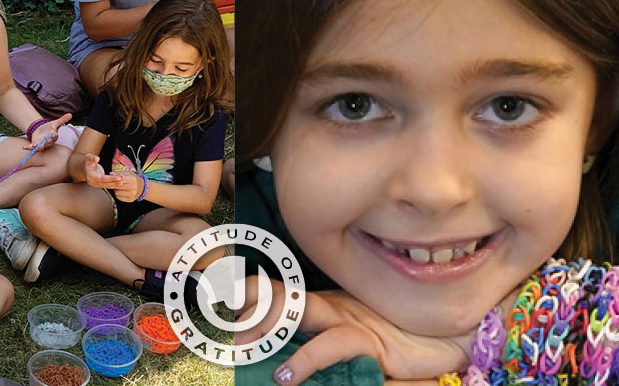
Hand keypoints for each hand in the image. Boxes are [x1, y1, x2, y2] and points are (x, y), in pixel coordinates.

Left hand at [25, 113, 72, 150]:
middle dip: (47, 142)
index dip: (53, 135)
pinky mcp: (35, 144)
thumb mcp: (55, 123)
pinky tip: (23, 147)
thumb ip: (62, 120)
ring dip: (38, 147)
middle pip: (48, 143)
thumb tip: (70, 114)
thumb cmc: (50, 128)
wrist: (42, 131)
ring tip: (34, 145)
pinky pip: (32, 147)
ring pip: (40, 147)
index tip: (53, 134)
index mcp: (53, 136)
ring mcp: (41, 144)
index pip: (54, 136)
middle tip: (47, 141)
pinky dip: (28, 147)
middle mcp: (48, 141)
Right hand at [83, 154, 122, 188]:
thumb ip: (92, 158)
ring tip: (123, 181)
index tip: (118, 177)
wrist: (83, 167)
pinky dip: (114, 184)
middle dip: (114, 182)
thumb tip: (96, 158)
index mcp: (90, 176)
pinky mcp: (99, 184)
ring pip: (107, 186)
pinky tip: (120, 183)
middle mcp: (93, 182)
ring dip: (115, 184)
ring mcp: (96, 184)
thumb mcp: (88, 158)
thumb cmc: (86, 162)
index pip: (102, 179)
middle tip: (123, 180)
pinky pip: (107, 185)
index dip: (110, 179)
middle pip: (105, 183)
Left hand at [110, 171, 144, 202]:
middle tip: (111, 183)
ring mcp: (132, 195)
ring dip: (115, 190)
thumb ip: (119, 173)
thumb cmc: (134, 179)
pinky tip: (120, 191)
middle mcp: (134, 188)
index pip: (121, 180)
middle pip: (118, 187)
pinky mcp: (130, 200)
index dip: (114, 179)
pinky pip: (119, 197)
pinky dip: (117, 194)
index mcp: (133, 179)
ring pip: (117, 193)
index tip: (110, 179)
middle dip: (113, 184)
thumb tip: (111, 174)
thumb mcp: (128, 173)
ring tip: (118, 187)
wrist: (142, 188)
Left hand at [236, 278, 474, 383]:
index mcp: (323, 304)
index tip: (220, 304)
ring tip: (243, 348)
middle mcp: (331, 305)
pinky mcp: (369, 341)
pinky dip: (304, 360)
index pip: (277, 290)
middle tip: (228, 336)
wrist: (445, 338)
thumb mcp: (348, 342)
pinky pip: (331, 346)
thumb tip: (278, 361)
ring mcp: (349, 319)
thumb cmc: (396, 340)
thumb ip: (316, 343)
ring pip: (299, 311)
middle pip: (280, 295)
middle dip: (248, 310)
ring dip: (267, 328)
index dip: (246, 294)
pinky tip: (284, 375)